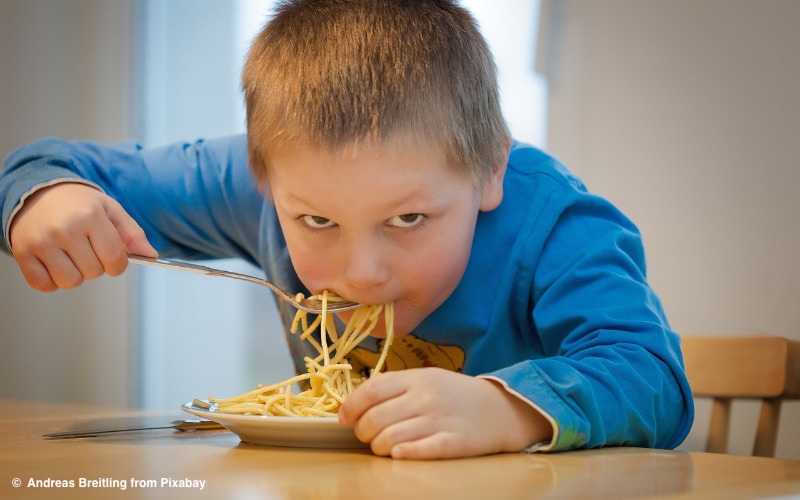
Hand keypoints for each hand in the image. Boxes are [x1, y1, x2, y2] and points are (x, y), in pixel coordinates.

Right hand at [9, 182, 156, 290]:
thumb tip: (151, 255)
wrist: (37, 191)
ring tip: (71, 255)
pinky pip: (43, 285)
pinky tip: (54, 262)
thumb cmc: (77, 203)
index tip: (112, 257)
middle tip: (86, 248)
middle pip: (94, 272)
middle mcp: (65, 228)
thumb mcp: (110, 209)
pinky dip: (51, 280)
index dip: (118, 264)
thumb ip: (133, 233)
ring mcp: (41, 241)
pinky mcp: (23, 252)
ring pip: (70, 281)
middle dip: (96, 265)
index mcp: (90, 216)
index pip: (115, 258)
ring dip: (75, 275)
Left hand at [338, 367, 551, 458]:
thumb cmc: (455, 395)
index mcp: (416, 378)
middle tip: (368, 436)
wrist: (500, 408)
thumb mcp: (426, 379)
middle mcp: (426, 397)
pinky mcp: (453, 442)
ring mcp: (439, 420)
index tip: (344, 418)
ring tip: (385, 447)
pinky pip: (419, 451)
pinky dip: (403, 454)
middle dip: (364, 433)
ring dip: (380, 448)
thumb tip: (357, 402)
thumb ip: (395, 386)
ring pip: (391, 438)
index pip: (371, 390)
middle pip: (376, 419)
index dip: (351, 406)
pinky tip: (398, 454)